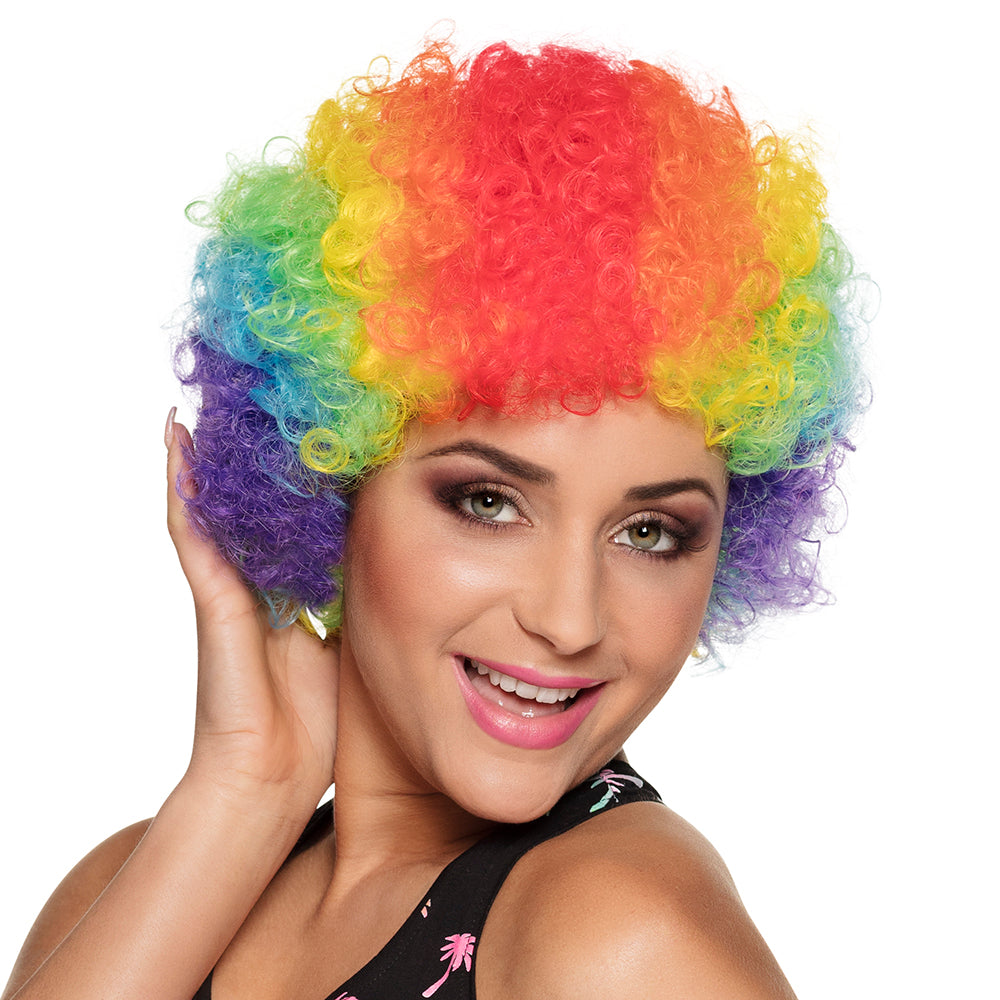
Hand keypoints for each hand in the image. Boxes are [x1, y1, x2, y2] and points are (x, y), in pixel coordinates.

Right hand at [165, 409, 339, 812]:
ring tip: (216, 399)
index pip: (304, 517)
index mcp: (297, 587)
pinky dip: (182, 487)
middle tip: (267, 397)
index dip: (315, 475)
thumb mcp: (353, 641)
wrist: (273, 774)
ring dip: (217, 454)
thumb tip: (397, 559)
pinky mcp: (213, 600)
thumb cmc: (318, 717)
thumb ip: (361, 600)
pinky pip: (193, 534)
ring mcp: (231, 587)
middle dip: (262, 455)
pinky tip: (177, 442)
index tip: (330, 427)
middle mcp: (260, 579)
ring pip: (220, 505)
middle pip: (259, 502)